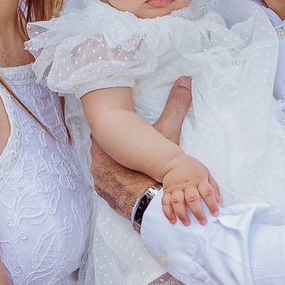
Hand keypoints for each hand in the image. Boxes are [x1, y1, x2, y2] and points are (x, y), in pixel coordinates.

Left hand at [91, 76, 193, 217]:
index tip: (116, 125)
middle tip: (126, 148)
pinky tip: (125, 180)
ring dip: (112, 165)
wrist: (153, 206)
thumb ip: (176, 105)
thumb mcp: (168, 134)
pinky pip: (104, 182)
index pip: (100, 128)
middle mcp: (96, 161)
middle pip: (101, 147)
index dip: (109, 125)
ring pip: (101, 165)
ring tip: (127, 166)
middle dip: (112, 146)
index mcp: (105, 145)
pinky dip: (113, 180)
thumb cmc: (157, 170)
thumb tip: (187, 78)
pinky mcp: (102, 193)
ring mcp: (97, 179)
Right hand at [161, 153, 220, 224]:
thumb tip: (220, 201)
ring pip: (177, 202)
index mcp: (199, 180)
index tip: (215, 214)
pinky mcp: (167, 191)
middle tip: (202, 222)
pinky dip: (168, 212)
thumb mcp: (206, 173)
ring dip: (182, 214)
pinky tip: (173, 220)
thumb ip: (213, 187)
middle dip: (198, 212)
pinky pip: (165, 202)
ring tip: (187, 223)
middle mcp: (187, 184)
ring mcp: (176, 188)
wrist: (174, 161)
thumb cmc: (192, 168)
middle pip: (192, 199)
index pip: (207, 193)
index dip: (212, 204)